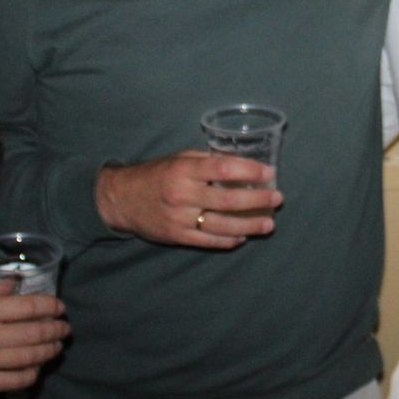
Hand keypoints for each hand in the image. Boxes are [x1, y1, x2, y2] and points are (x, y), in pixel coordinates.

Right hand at [0, 285, 69, 397]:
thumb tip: (15, 282)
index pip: (29, 306)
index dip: (51, 307)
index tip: (60, 308)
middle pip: (35, 332)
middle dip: (56, 330)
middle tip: (64, 329)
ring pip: (29, 357)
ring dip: (49, 351)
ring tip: (56, 347)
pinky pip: (15, 381)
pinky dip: (31, 374)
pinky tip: (35, 369)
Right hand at [93, 150, 281, 247]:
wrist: (121, 199)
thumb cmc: (155, 174)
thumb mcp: (179, 158)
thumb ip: (207, 161)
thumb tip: (241, 163)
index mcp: (184, 170)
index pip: (222, 168)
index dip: (249, 170)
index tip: (269, 172)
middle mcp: (182, 194)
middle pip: (227, 199)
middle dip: (257, 200)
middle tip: (277, 199)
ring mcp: (180, 218)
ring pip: (222, 225)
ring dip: (249, 225)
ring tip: (268, 224)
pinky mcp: (177, 236)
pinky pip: (209, 240)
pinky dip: (228, 239)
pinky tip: (243, 236)